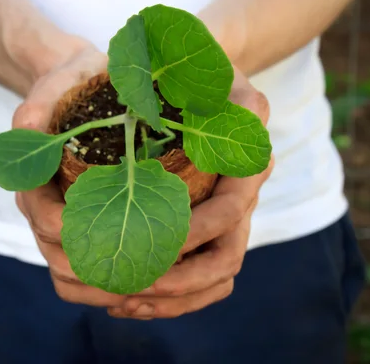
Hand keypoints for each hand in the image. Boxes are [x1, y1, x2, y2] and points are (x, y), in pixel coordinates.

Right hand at [13, 39, 126, 307]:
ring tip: (156, 287)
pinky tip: (150, 284)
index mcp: (35, 180)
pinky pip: (89, 276)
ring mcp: (65, 224)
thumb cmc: (74, 83)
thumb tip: (27, 123)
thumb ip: (40, 101)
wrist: (81, 88)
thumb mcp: (61, 79)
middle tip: (152, 274)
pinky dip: (113, 288)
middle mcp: (46, 210)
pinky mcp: (86, 231)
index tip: (120, 235)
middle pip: (61, 261)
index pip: (46, 221)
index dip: (77, 235)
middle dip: (100, 274)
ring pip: (73, 278)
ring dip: (110, 289)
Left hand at [108, 66, 274, 319]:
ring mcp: (225, 216)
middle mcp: (241, 194)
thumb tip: (244, 115)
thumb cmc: (199, 73)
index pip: (230, 208)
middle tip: (133, 287)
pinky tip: (128, 298)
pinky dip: (169, 294)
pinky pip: (198, 273)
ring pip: (213, 276)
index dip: (196, 231)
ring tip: (123, 302)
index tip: (153, 242)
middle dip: (182, 279)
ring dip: (173, 297)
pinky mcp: (207, 227)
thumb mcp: (208, 68)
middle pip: (226, 257)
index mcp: (246, 159)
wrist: (201, 80)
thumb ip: (219, 86)